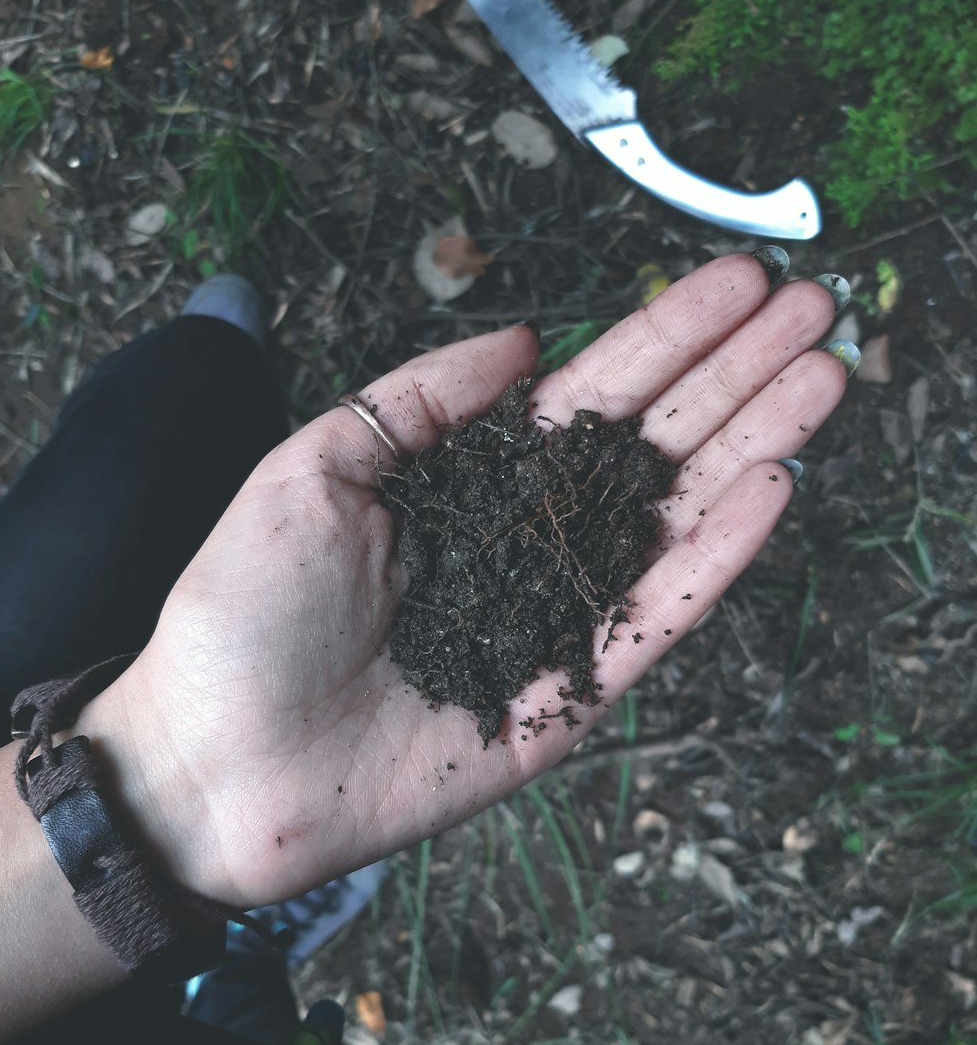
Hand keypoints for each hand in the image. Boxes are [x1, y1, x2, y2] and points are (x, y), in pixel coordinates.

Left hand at [96, 253, 849, 908]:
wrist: (220, 761)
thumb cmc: (245, 614)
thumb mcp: (312, 469)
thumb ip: (420, 400)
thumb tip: (525, 340)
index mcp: (472, 483)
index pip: (592, 395)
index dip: (665, 337)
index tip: (737, 282)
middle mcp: (529, 542)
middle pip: (653, 444)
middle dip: (736, 375)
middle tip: (815, 308)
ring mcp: (558, 617)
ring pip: (674, 519)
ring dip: (753, 446)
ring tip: (823, 378)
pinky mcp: (571, 695)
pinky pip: (656, 618)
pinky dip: (715, 558)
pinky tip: (771, 486)